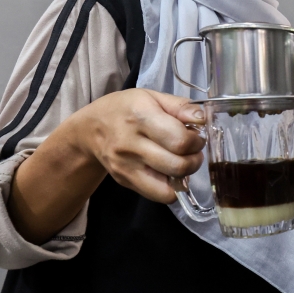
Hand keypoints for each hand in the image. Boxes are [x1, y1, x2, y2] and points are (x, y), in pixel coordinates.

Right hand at [10, 89, 206, 243]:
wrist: (90, 128)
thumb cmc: (126, 109)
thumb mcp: (153, 97)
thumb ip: (181, 106)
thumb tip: (203, 119)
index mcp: (140, 117)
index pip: (180, 141)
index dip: (196, 141)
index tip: (196, 136)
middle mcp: (131, 144)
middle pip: (178, 165)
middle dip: (195, 159)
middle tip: (193, 151)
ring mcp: (126, 167)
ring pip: (170, 187)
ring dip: (185, 175)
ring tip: (182, 161)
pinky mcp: (125, 181)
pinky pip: (159, 195)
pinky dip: (171, 187)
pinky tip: (169, 172)